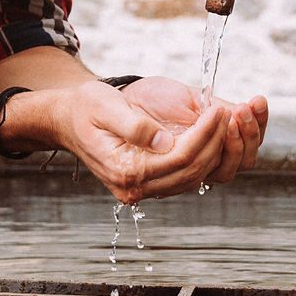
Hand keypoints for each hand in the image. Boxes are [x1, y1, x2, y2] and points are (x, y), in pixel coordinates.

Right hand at [37, 80, 228, 204]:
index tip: (218, 109)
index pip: (180, 157)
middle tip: (227, 114)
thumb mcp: (105, 106)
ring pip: (192, 178)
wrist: (67, 120)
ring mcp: (141, 190)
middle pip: (191, 171)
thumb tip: (164, 140)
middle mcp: (134, 188)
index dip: (204, 133)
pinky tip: (211, 136)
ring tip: (225, 124)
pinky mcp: (148, 184)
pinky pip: (184, 176)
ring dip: (213, 152)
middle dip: (215, 142)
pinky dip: (202, 158)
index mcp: (125, 170)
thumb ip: (135, 125)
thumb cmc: (85, 108)